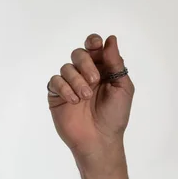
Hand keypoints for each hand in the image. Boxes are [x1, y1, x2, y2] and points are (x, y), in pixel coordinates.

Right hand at [47, 34, 134, 164]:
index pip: (94, 47)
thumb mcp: (122, 87)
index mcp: (102, 68)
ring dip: (77, 80)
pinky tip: (74, 101)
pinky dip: (64, 88)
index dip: (93, 41)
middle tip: (95, 80)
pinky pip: (55, 81)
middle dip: (86, 64)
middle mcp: (85, 73)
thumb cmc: (115, 115)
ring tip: (86, 97)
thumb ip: (115, 63)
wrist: (100, 139)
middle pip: (79, 53)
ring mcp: (70, 83)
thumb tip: (111, 39)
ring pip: (67, 67)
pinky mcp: (57, 95)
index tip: (95, 44)